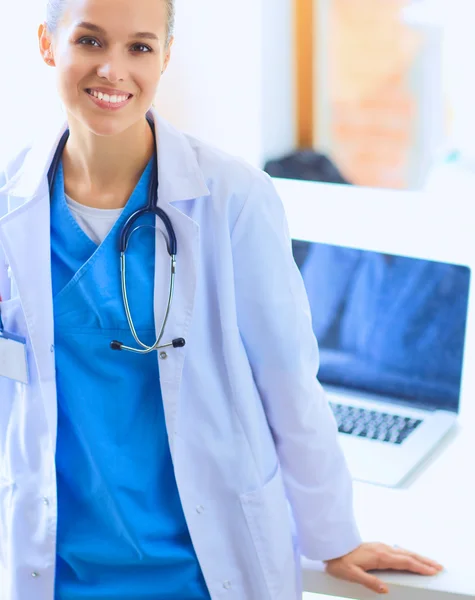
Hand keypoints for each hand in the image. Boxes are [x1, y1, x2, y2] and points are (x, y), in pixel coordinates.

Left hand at [324, 542, 443, 594]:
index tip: (433, 571)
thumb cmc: (339, 561)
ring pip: (403, 551)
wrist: (330, 546)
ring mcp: (379, 547)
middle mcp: (382, 549)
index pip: (404, 562)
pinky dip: (408, 555)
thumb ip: (369, 582)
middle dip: (424, 560)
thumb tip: (385, 590)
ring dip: (417, 557)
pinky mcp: (376, 547)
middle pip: (407, 554)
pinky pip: (397, 551)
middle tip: (439, 566)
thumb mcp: (351, 575)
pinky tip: (409, 558)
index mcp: (379, 556)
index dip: (419, 567)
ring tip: (429, 563)